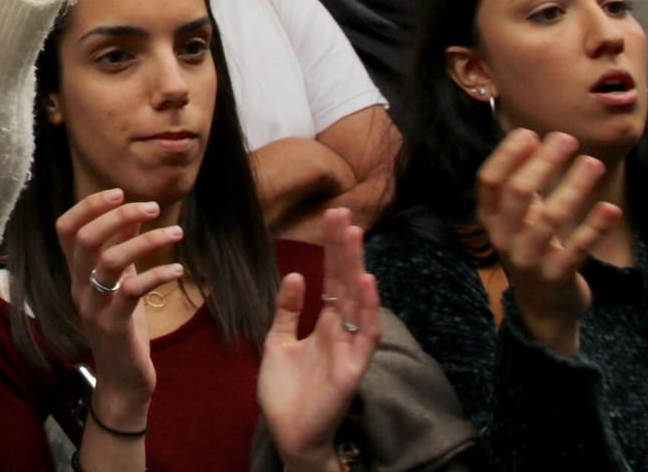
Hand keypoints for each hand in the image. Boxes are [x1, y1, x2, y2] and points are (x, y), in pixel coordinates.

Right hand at [55, 189, 180, 424]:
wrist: (122, 379)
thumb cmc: (122, 325)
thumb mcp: (120, 282)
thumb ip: (121, 248)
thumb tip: (134, 211)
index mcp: (77, 273)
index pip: (66, 229)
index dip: (88, 206)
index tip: (118, 192)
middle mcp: (79, 287)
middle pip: (86, 239)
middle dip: (118, 216)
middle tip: (152, 206)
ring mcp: (94, 307)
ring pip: (110, 262)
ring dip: (146, 241)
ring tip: (176, 233)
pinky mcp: (114, 326)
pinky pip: (132, 292)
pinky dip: (157, 275)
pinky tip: (178, 270)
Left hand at [258, 208, 380, 464]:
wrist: (288, 433)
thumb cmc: (286, 391)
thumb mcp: (278, 341)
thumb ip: (287, 310)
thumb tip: (294, 274)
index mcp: (326, 324)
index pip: (333, 279)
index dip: (333, 249)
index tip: (332, 217)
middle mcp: (343, 332)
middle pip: (347, 282)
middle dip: (345, 249)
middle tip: (343, 213)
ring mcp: (351, 349)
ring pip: (359, 302)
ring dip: (357, 268)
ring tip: (353, 236)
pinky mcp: (353, 369)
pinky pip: (366, 336)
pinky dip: (369, 309)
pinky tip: (366, 283)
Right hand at [475, 129, 620, 355]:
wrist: (544, 305)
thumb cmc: (533, 246)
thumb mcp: (519, 217)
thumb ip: (522, 184)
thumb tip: (536, 138)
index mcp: (490, 218)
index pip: (489, 181)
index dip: (507, 155)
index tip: (531, 133)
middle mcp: (503, 237)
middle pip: (518, 193)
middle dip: (543, 163)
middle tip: (568, 139)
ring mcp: (528, 259)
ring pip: (550, 218)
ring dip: (573, 187)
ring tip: (593, 164)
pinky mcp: (556, 277)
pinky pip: (577, 249)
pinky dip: (594, 227)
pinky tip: (612, 208)